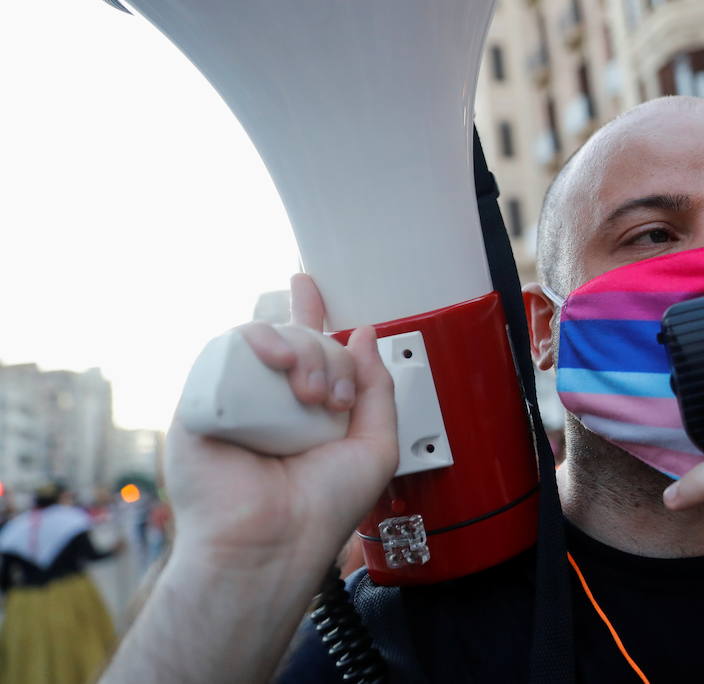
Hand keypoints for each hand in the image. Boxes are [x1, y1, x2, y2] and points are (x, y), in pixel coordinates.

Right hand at [165, 274, 397, 572]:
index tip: (307, 284)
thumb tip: (364, 334)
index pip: (308, 349)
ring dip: (301, 351)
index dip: (310, 313)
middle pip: (300, 340)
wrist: (273, 541)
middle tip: (332, 397)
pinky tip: (277, 367)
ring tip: (310, 393)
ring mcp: (237, 399)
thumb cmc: (322, 508)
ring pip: (268, 339)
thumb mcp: (375, 445)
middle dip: (327, 354)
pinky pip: (225, 350)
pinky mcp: (204, 401)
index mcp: (307, 408)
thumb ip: (377, 387)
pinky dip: (257, 343)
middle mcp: (272, 401)